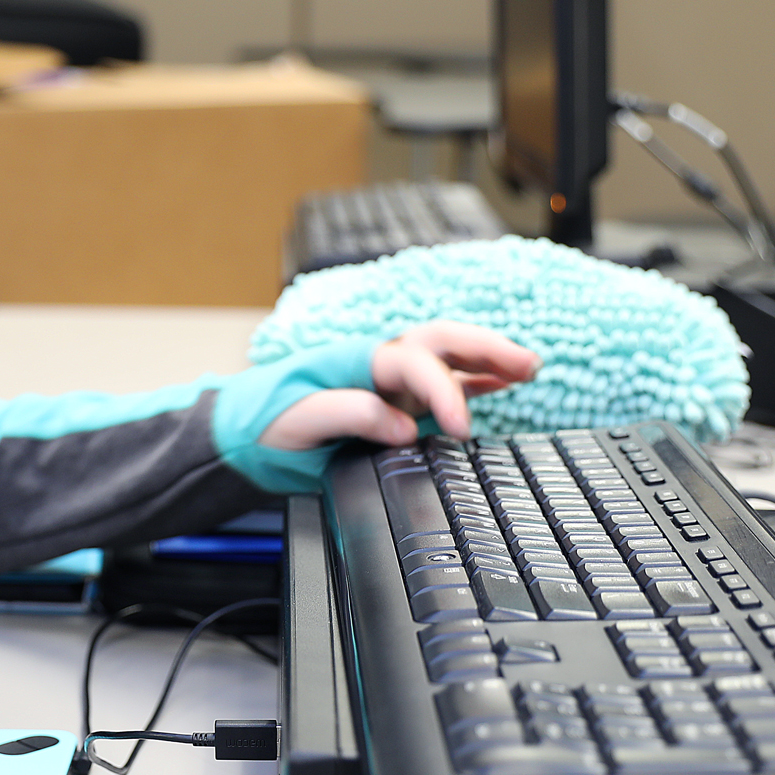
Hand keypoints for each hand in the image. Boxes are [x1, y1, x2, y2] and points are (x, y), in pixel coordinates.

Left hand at [259, 320, 540, 449]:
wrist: (245, 431)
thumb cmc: (266, 420)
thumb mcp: (296, 421)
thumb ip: (346, 415)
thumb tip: (402, 427)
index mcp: (356, 360)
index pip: (414, 364)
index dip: (443, 392)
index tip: (461, 428)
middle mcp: (379, 364)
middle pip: (442, 343)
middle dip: (486, 349)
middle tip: (527, 365)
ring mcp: (390, 381)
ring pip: (449, 360)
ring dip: (489, 360)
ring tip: (529, 368)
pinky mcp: (395, 400)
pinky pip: (443, 384)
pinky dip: (475, 382)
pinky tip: (504, 383)